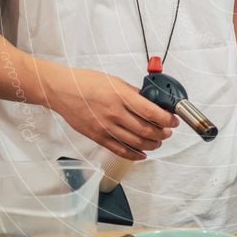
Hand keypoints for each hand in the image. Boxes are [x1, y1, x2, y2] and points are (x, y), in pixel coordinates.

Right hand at [47, 65, 178, 160]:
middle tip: (168, 132)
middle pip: (145, 130)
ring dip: (151, 145)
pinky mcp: (98, 137)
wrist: (62, 91)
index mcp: (120, 96)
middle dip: (162, 134)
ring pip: (135, 143)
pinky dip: (134, 155)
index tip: (173, 120)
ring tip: (158, 142)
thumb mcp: (115, 81)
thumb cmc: (86, 82)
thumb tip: (151, 101)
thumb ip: (133, 93)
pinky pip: (119, 150)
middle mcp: (114, 113)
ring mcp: (105, 127)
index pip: (150, 111)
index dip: (166, 119)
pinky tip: (142, 154)